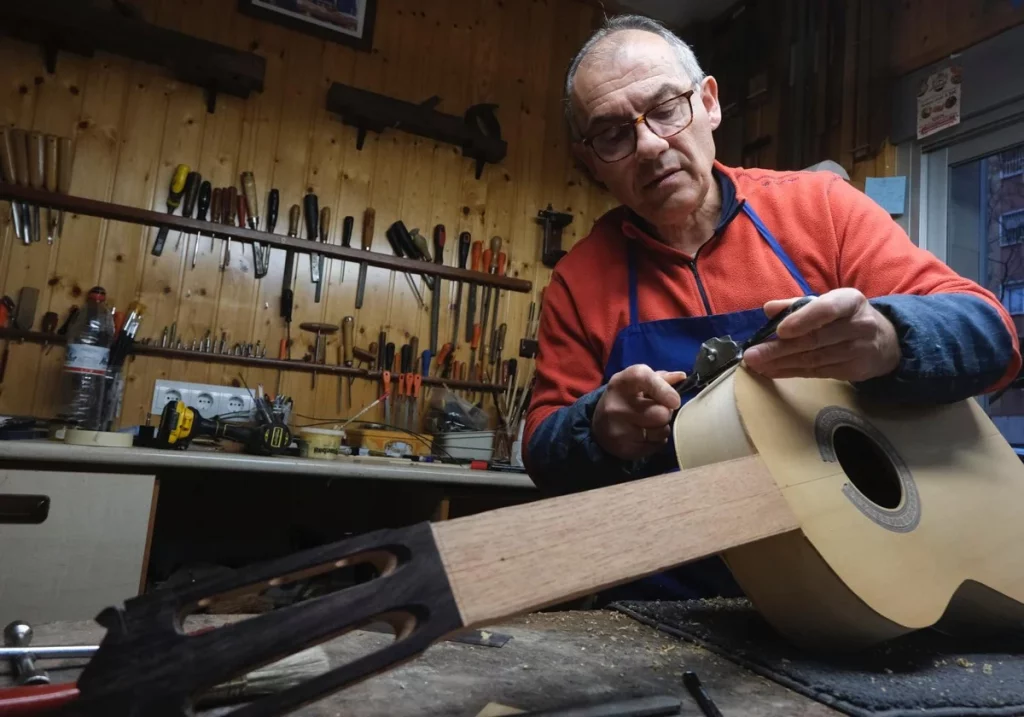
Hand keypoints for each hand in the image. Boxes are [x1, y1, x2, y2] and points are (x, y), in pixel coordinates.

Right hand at [593, 364, 686, 460]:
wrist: (599, 426)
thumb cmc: (625, 399)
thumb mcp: (637, 383)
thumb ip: (660, 379)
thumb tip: (682, 377)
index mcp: (622, 382)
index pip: (643, 379)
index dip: (663, 389)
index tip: (675, 401)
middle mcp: (617, 405)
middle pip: (661, 413)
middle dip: (665, 412)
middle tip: (656, 410)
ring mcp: (619, 430)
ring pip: (662, 431)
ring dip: (662, 428)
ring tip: (650, 424)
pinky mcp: (624, 449)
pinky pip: (657, 446)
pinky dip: (656, 441)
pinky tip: (644, 435)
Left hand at [742, 288, 900, 381]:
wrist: (885, 341)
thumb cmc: (846, 318)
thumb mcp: (828, 303)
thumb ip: (797, 305)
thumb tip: (768, 309)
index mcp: (850, 301)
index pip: (827, 309)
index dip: (803, 320)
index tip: (780, 330)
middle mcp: (858, 325)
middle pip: (814, 339)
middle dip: (779, 349)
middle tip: (752, 355)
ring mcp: (859, 350)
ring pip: (814, 359)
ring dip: (781, 363)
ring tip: (757, 365)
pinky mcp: (855, 370)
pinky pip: (817, 373)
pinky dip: (791, 372)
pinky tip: (772, 372)